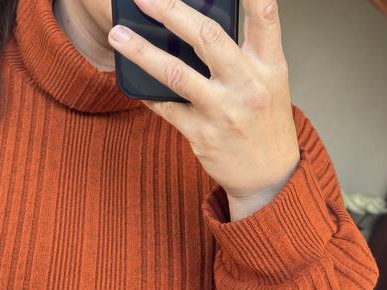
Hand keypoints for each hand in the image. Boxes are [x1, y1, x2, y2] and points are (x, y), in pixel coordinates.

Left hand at [107, 0, 300, 207]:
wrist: (268, 176)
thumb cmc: (265, 122)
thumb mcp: (269, 82)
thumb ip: (244, 53)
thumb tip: (197, 26)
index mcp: (269, 65)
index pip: (265, 16)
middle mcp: (247, 84)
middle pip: (207, 37)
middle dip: (172, 11)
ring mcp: (223, 110)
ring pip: (176, 74)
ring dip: (142, 52)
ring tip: (117, 35)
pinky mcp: (202, 134)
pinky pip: (166, 108)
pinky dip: (146, 94)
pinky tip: (129, 80)